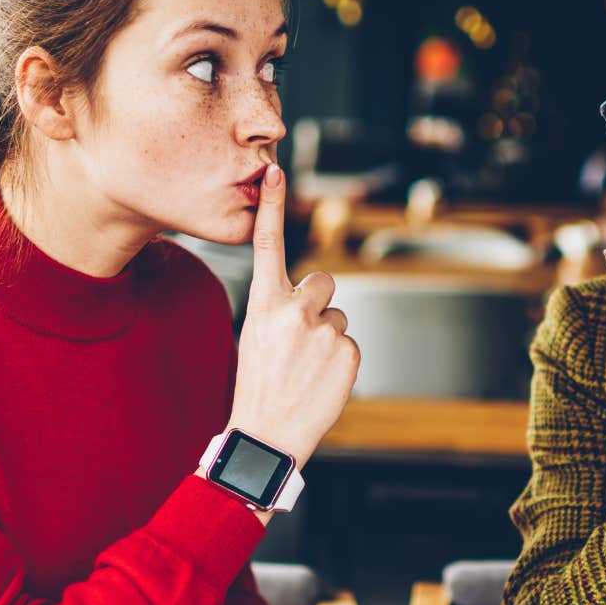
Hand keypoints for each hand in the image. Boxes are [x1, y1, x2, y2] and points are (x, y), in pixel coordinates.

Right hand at [227, 163, 359, 470]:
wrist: (267, 435)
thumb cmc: (258, 385)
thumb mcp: (256, 337)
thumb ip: (281, 308)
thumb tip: (312, 298)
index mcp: (263, 303)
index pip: (267, 244)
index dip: (271, 205)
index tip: (274, 170)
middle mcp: (294, 310)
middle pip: (323, 281)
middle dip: (318, 303)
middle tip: (300, 340)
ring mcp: (323, 331)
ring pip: (338, 317)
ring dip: (327, 336)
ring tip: (307, 369)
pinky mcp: (348, 351)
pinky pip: (349, 343)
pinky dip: (339, 360)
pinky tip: (320, 381)